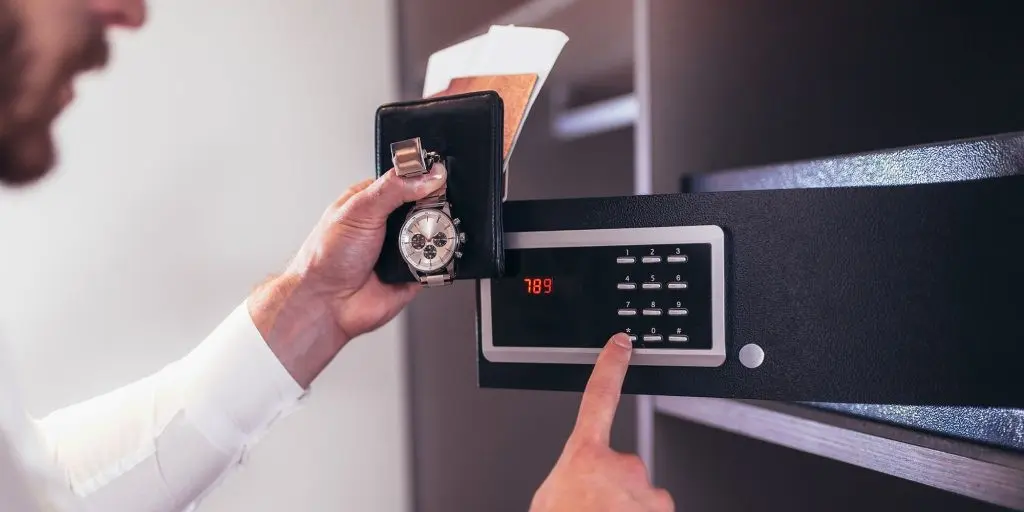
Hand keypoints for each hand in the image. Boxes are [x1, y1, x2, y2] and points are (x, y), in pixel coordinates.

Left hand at [247, 163, 446, 387]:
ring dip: (436, 237)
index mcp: (374, 200)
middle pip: (428, 206)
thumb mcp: (359, 210)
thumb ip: (394, 188)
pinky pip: (439, 263)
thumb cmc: (326, 258)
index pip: (409, 180)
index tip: (439, 179)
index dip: (426, 178)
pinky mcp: (414, 272)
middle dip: (435, 210)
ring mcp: (403, 248)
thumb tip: (428, 175)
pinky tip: (428, 259)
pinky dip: (439, 261)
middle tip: (429, 215)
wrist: (327, 305)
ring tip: (424, 240)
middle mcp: (389, 223)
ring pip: (437, 234)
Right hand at [530, 333, 674, 511]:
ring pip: (641, 497)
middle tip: (592, 510)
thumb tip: (577, 482)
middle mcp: (622, 467)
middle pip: (622, 468)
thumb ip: (568, 478)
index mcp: (584, 456)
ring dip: (627, 511)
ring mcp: (646, 492)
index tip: (621, 346)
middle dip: (612, 489)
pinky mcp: (662, 510)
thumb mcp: (546, 499)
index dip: (610, 367)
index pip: (598, 398)